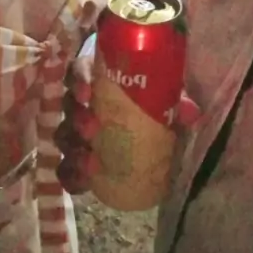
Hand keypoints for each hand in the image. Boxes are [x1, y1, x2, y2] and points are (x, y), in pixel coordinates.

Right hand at [54, 57, 199, 195]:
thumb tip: (189, 111)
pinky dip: (71, 175)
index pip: (80, 70)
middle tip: (92, 129)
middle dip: (76, 116)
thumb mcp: (167, 106)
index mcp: (102, 81)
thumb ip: (178, 105)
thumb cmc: (156, 113)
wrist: (158, 149)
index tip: (87, 93)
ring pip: (63, 135)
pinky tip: (84, 182)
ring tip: (91, 162)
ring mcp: (77, 133)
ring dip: (72, 147)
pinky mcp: (78, 162)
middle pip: (68, 103)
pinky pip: (65, 169)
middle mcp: (85, 104)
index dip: (78, 79)